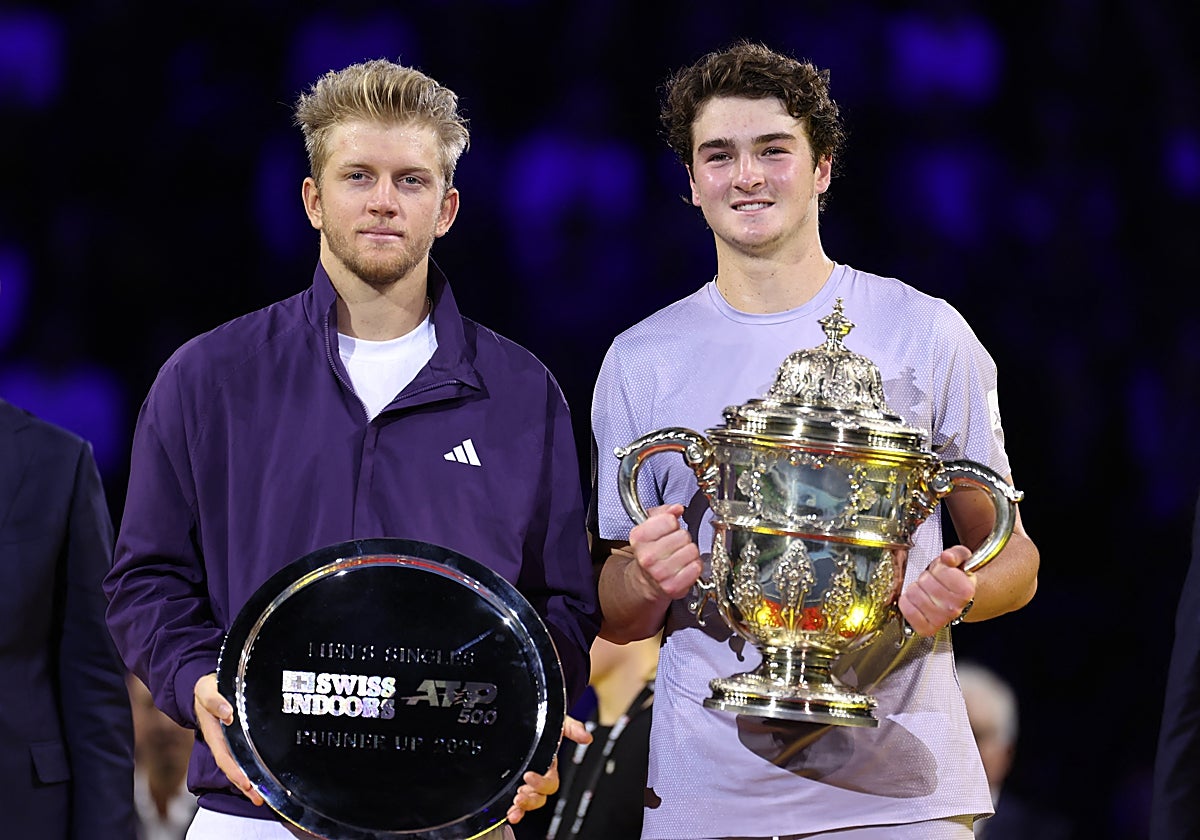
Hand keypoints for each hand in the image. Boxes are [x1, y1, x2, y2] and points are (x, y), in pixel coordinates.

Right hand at [194, 672, 263, 805]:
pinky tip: (263, 778)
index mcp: (214, 733)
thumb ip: (214, 700)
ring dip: (249, 782)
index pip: (224, 757)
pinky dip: (252, 769)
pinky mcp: (237, 740)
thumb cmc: (207, 689)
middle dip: (244, 784)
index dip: (234, 771)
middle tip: (259, 798)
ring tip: (261, 797)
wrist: (208, 688)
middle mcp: (222, 742)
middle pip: (232, 768)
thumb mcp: (206, 689)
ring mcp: (229, 742)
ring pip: (239, 766)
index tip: (245, 782)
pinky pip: (244, 757)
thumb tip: (227, 713)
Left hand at [506, 715, 592, 823]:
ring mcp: (523, 780)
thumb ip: (572, 728)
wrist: (523, 715)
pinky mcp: (510, 782)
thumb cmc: (541, 720)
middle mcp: (537, 775)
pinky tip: (509, 813)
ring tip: (514, 807)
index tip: (528, 776)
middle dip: (531, 800)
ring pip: (529, 802)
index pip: (549, 783)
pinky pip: (514, 802)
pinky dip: (513, 810)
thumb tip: (586, 737)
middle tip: (519, 795)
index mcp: (548, 765)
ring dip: (523, 807)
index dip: (541, 783)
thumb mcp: (557, 722)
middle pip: (539, 797)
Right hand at [628, 504, 702, 600]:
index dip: (672, 523)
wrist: (646, 582)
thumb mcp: (649, 527)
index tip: (668, 530)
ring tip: (680, 557)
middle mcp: (647, 557)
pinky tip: (685, 568)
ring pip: (692, 551)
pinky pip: (696, 568)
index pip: (669, 520)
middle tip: (675, 546)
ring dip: (689, 553)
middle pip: (683, 535)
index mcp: (638, 538)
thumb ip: (663, 512)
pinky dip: (694, 567)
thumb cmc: (651, 552)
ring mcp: (660, 573)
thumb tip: (677, 508)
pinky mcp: (672, 587)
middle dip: (682, 539)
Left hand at [897, 545, 975, 636]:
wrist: (956, 600)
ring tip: (925, 591)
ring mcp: (940, 620)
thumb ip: (956, 554)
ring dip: (916, 589)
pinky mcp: (926, 628)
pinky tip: (915, 600)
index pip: (941, 572)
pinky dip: (906, 603)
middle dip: (926, 577)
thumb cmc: (955, 579)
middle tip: (932, 581)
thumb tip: (948, 557)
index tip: (943, 571)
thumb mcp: (960, 560)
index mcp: (965, 591)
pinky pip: (908, 612)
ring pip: (914, 595)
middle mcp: (954, 608)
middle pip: (924, 582)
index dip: (938, 568)